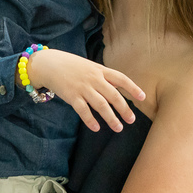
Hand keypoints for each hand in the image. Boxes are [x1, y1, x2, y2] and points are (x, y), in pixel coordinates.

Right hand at [25, 48, 145, 131]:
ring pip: (101, 105)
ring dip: (111, 118)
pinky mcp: (72, 96)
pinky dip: (90, 120)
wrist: (49, 64)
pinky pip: (83, 110)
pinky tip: (97, 128)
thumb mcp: (90, 66)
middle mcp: (94, 79)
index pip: (121, 78)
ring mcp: (83, 88)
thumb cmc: (71, 66)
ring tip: (118, 128)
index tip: (142, 98)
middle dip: (124, 109)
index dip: (133, 88)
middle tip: (131, 120)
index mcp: (100, 70)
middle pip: (113, 95)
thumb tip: (118, 88)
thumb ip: (103, 76)